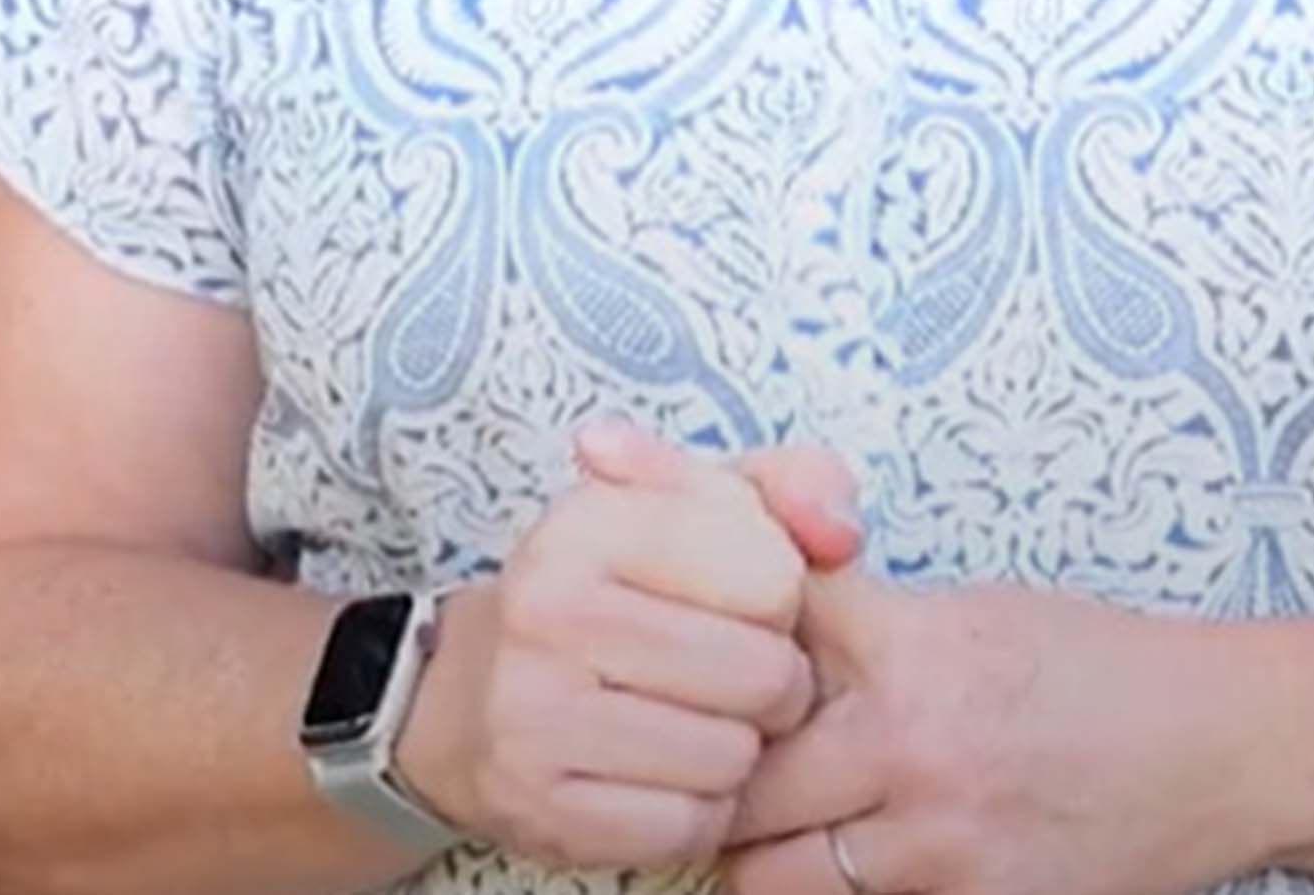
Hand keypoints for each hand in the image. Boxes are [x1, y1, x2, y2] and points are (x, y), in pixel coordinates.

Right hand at [389, 419, 864, 872]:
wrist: (472, 695)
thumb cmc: (618, 589)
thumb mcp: (703, 506)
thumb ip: (800, 485)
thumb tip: (841, 538)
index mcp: (593, 523)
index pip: (775, 579)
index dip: (781, 602)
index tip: (738, 605)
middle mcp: (550, 613)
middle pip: (761, 676)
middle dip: (772, 684)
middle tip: (732, 677)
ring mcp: (533, 718)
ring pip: (732, 760)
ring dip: (737, 751)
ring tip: (696, 722)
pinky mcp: (540, 811)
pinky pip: (688, 828)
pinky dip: (699, 811)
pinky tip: (666, 775)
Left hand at [719, 571, 1272, 894]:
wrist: (1227, 748)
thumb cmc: (1111, 671)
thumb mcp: (987, 612)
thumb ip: (880, 630)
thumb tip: (774, 635)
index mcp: (917, 646)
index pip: (760, 635)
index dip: (725, 650)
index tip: (717, 663)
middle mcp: (915, 745)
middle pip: (736, 780)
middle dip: (723, 779)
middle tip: (731, 775)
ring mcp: (937, 844)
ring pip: (766, 878)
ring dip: (762, 857)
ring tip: (787, 835)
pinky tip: (863, 869)